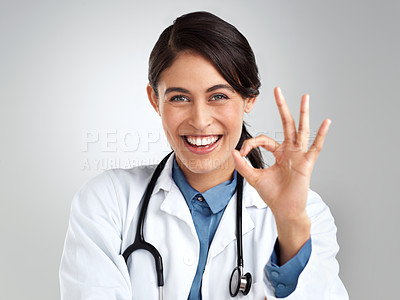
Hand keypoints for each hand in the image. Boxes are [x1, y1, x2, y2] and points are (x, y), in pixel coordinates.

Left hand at [232, 87, 330, 263]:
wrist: (284, 209)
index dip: (252, 142)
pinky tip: (326, 122)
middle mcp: (289, 150)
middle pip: (286, 124)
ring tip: (305, 97)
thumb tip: (234, 152)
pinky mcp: (307, 162)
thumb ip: (243, 165)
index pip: (264, 139)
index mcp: (278, 153)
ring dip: (302, 113)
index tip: (243, 151)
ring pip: (301, 129)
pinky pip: (315, 146)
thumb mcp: (254, 178)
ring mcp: (299, 154)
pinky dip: (321, 134)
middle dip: (282, 107)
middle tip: (278, 90)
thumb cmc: (273, 195)